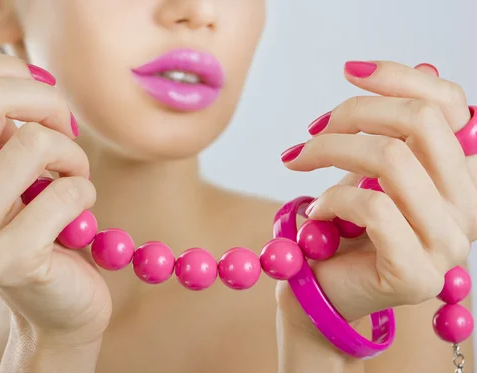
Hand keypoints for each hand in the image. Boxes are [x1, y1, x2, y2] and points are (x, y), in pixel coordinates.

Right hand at [0, 30, 110, 345]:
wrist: (61, 303)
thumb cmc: (41, 222)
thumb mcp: (12, 160)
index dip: (10, 71)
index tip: (42, 101)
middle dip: (50, 104)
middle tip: (67, 134)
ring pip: (34, 141)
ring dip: (73, 156)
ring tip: (73, 179)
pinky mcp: (11, 260)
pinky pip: (68, 190)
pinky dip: (87, 192)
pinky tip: (79, 215)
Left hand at [279, 60, 474, 324]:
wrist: (324, 288)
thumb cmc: (346, 223)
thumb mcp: (367, 167)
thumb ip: (390, 128)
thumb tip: (399, 68)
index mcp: (461, 175)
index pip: (451, 105)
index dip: (399, 77)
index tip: (348, 71)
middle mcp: (468, 207)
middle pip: (420, 122)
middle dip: (353, 112)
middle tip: (311, 130)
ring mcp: (448, 244)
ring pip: (392, 158)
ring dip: (330, 151)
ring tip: (300, 163)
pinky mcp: (415, 273)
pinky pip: (373, 207)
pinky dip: (331, 198)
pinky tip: (316, 211)